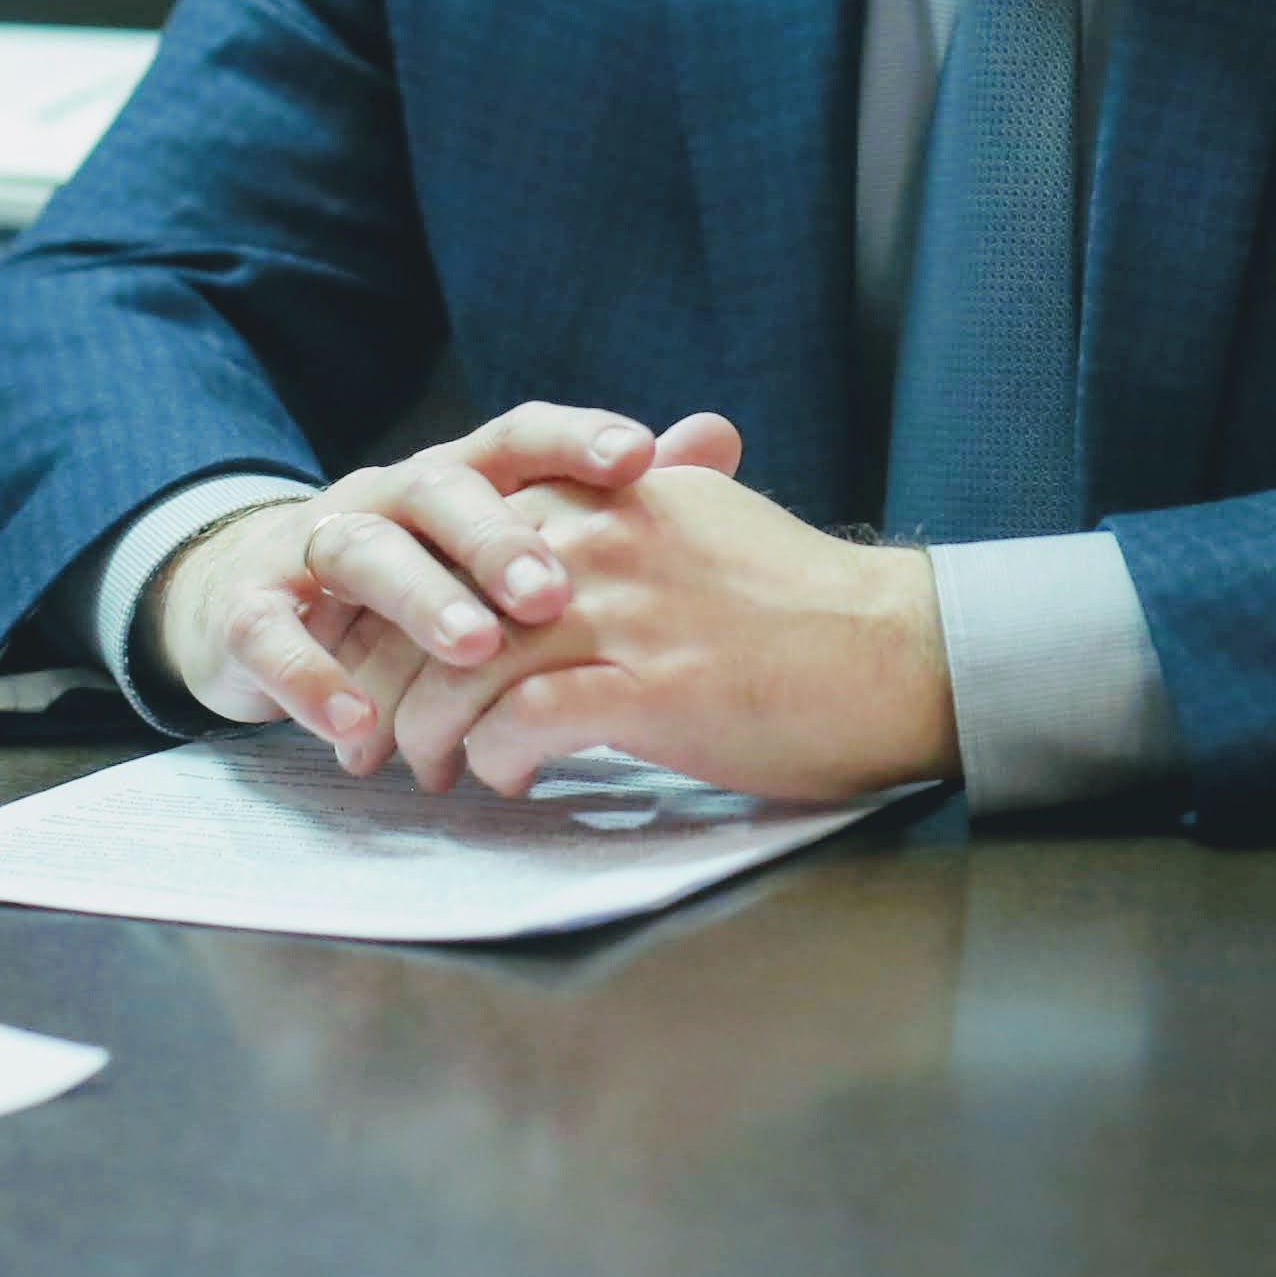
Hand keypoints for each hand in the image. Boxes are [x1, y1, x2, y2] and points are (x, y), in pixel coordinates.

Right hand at [157, 403, 744, 773]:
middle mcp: (388, 495)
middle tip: (553, 592)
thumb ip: (611, 498)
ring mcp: (313, 547)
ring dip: (419, 599)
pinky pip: (274, 635)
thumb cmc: (416, 574)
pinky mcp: (250, 611)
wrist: (249, 599)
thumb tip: (720, 435)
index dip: (575, 440)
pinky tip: (356, 725)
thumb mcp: (503, 537)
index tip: (641, 458)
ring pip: (363, 550)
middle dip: (497, 537)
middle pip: (443, 491)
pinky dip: (312, 678)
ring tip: (474, 651)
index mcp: (457, 475)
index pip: (518, 436)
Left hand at [381, 464, 953, 804]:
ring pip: (468, 668)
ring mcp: (627, 614)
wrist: (897, 651)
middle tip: (378, 731)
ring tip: (429, 770)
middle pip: (447, 603)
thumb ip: (633, 509)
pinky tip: (504, 779)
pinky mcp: (652, 688)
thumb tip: (577, 514)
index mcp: (613, 497)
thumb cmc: (804, 603)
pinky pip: (528, 723)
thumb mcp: (707, 521)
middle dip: (395, 674)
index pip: (466, 538)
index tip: (384, 651)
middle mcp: (606, 541)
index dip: (411, 601)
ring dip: (432, 731)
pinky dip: (498, 758)